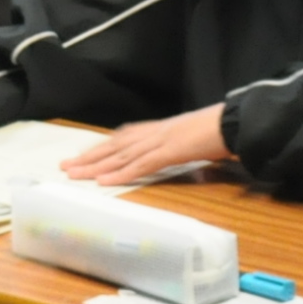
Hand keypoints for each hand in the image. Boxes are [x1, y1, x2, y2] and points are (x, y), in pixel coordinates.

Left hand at [62, 105, 230, 183]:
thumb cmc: (220, 131)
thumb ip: (179, 148)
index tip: (84, 156)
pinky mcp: (170, 151)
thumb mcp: (193, 140)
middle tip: (65, 166)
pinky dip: (120, 174)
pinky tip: (103, 181)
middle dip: (89, 157)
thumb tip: (175, 156)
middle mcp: (155, 132)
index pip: (124, 138)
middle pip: (115, 146)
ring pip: (120, 155)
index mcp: (161, 129)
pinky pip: (140, 166)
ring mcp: (161, 140)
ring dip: (95, 166)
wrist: (236, 122)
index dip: (103, 147)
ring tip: (74, 174)